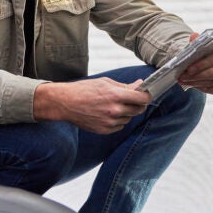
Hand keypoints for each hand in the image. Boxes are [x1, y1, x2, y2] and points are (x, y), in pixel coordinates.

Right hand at [34, 78, 150, 134]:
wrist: (66, 103)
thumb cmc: (84, 90)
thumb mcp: (105, 83)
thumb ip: (124, 86)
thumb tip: (140, 85)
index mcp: (116, 95)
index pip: (142, 98)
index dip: (147, 96)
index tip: (147, 94)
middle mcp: (114, 110)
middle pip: (138, 110)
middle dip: (138, 104)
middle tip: (133, 99)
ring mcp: (110, 122)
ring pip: (129, 118)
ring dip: (126, 113)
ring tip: (114, 105)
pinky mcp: (105, 130)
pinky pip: (119, 126)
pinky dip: (118, 120)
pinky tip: (107, 113)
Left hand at [177, 33, 212, 94]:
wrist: (204, 65)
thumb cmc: (202, 55)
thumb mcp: (198, 47)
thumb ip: (196, 41)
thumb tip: (194, 36)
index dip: (201, 65)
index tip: (188, 69)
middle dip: (197, 76)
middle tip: (183, 77)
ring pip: (212, 82)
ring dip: (196, 82)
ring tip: (184, 80)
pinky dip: (201, 88)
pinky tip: (192, 85)